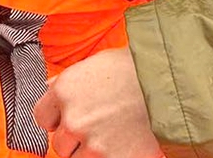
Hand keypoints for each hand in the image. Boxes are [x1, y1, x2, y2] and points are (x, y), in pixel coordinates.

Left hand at [33, 49, 164, 157]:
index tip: (67, 118)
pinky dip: (109, 157)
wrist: (171, 85)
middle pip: (59, 144)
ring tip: (111, 135)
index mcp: (65, 91)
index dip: (56, 119)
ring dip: (90, 152)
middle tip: (96, 127)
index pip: (42, 118)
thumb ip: (67, 81)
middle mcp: (74, 120)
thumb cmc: (134, 69)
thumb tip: (49, 88)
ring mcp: (93, 144)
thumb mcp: (94, 64)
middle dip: (74, 138)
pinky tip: (121, 144)